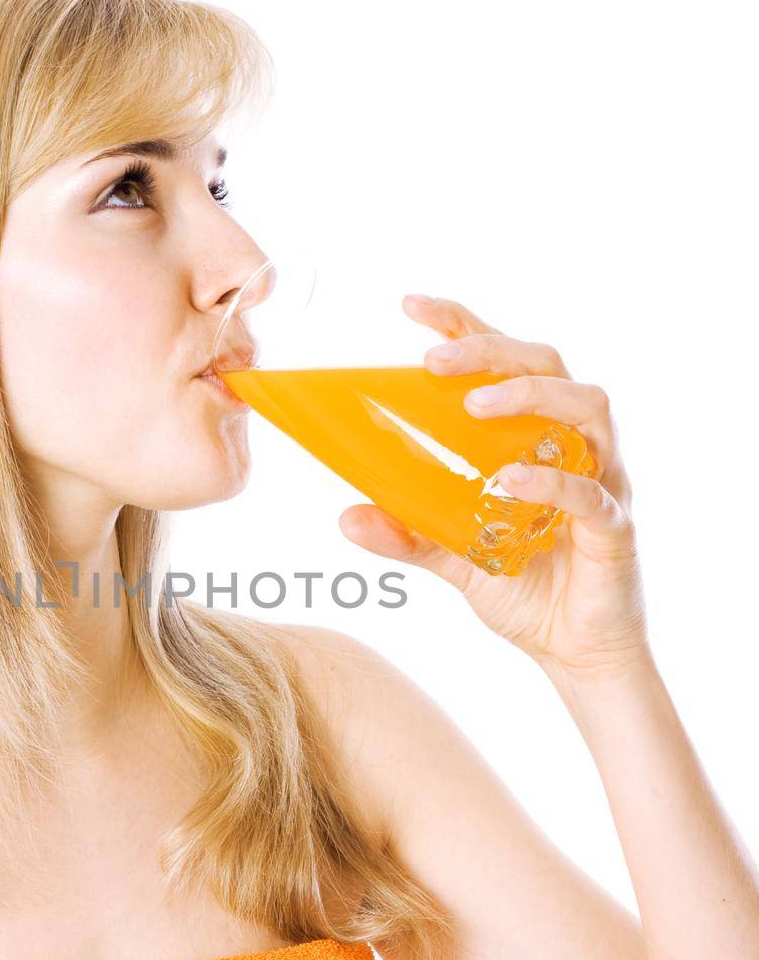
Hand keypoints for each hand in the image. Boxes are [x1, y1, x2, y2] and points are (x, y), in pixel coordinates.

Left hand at [337, 294, 650, 680]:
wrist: (573, 652)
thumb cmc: (524, 588)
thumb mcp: (450, 557)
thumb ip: (405, 533)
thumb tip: (346, 515)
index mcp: (531, 434)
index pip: (502, 360)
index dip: (463, 326)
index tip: (411, 307)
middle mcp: (572, 441)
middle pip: (545, 363)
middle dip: (489, 350)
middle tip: (432, 359)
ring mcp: (601, 477)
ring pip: (587, 406)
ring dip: (529, 396)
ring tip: (475, 405)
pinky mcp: (614, 526)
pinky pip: (591, 491)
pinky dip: (551, 480)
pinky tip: (510, 480)